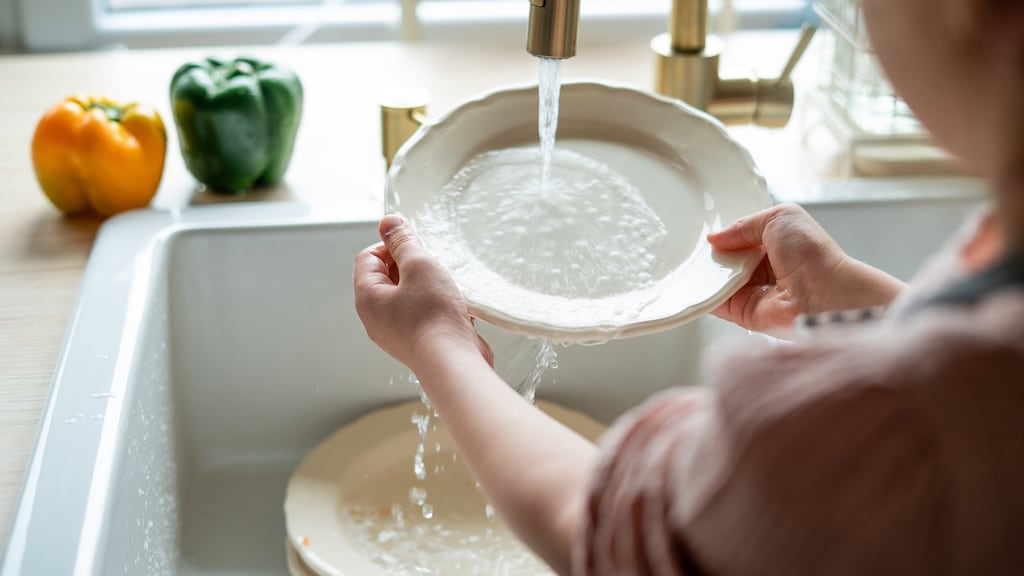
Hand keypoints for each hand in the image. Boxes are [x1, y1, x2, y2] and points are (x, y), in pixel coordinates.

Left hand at [354, 215, 491, 370]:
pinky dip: (438, 306)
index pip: (369, 257)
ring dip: (428, 285)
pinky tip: (455, 307)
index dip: (392, 244)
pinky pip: (423, 314)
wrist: (453, 363)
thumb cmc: (434, 317)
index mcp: (368, 297)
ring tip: (446, 286)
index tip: (415, 244)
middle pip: (388, 276)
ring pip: (409, 296)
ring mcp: (396, 333)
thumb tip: (388, 222)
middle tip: (433, 264)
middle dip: (412, 265)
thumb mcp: (419, 265)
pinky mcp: (418, 343)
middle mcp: (377, 318)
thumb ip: (403, 241)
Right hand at [707, 203, 905, 334]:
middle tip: (695, 246)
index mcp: (776, 243)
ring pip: (720, 280)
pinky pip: (717, 303)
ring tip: (693, 261)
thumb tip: (716, 238)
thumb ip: (744, 224)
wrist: (824, 294)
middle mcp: (765, 268)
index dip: (725, 233)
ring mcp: (754, 291)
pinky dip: (705, 295)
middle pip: (728, 259)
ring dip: (707, 272)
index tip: (706, 231)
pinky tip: (693, 283)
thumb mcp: (779, 218)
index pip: (742, 237)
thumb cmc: (813, 254)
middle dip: (713, 253)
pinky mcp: (744, 312)